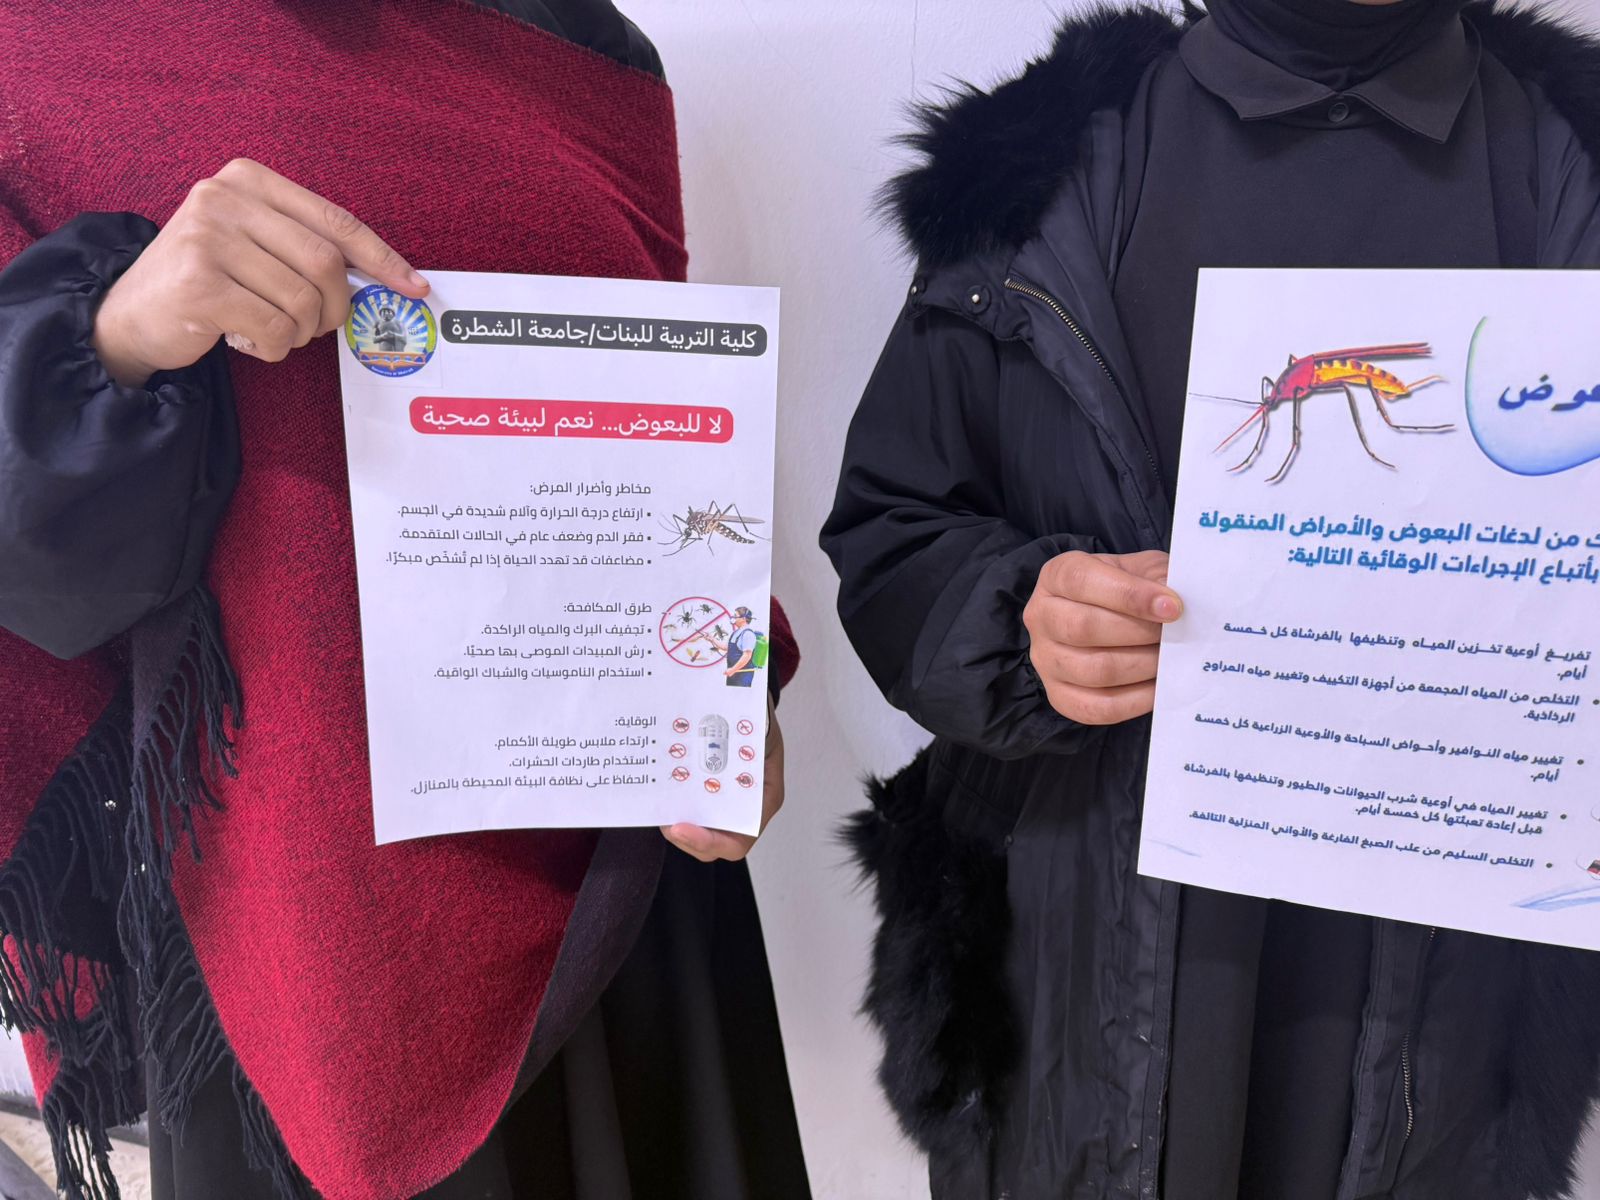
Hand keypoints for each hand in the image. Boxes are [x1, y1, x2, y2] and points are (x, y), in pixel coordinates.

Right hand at [92, 158, 428, 387]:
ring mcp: (206, 239)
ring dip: (299, 333)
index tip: (416, 288)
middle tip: (319, 328)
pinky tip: (248, 343)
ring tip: (271, 331)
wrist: (129, 315)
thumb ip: (306, 247)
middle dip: (336, 308)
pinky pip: (273, 329)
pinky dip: (274, 348)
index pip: (336, 221)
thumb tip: (390, 279)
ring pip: (302, 301)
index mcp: (248, 180)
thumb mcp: (254, 244)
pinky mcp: (198, 285)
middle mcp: (223, 198)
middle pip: (325, 264)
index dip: (382, 259)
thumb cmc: (208, 281)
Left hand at [662, 695, 784, 861]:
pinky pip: (690, 810)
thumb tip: (715, 744)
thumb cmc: (761, 718)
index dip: (708, 841)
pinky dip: (675, 806)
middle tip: (664, 820)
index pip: (738, 840)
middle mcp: (744, 808)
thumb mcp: (762, 729)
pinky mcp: (707, 793)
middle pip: (714, 843)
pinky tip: (661, 793)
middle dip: (685, 837)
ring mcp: (725, 803)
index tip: (680, 826)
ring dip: (676, 823)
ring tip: (659, 808)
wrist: (753, 700)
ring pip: (698, 830)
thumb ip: (746, 743)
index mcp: (764, 800)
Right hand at [1023, 549, 1182, 724]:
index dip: (1130, 595)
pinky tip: (1158, 685)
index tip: (1173, 607)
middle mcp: (1041, 616)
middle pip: (1083, 628)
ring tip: (1169, 658)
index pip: (1082, 581)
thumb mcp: (1143, 569)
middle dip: (1139, 633)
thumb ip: (1157, 577)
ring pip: (1094, 670)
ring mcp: (1045, 659)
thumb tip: (1172, 602)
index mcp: (1056, 576)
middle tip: (1175, 634)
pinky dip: (1136, 700)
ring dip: (1142, 666)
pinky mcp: (1058, 695)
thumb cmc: (1129, 590)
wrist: (1114, 619)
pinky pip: (1098, 707)